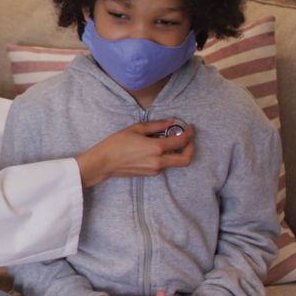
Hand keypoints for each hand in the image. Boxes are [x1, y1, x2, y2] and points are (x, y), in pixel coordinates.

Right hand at [76, 119, 195, 187]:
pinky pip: (164, 165)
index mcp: (156, 148)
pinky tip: (156, 149)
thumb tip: (171, 122)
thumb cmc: (117, 143)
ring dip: (177, 152)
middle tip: (187, 139)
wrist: (105, 162)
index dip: (189, 134)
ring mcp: (155, 169)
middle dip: (191, 149)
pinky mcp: (150, 174)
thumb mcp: (136, 129)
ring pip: (175, 163)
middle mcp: (159, 161)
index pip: (181, 142)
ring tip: (168, 141)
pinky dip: (166, 156)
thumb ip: (156, 125)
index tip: (189, 128)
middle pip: (185, 160)